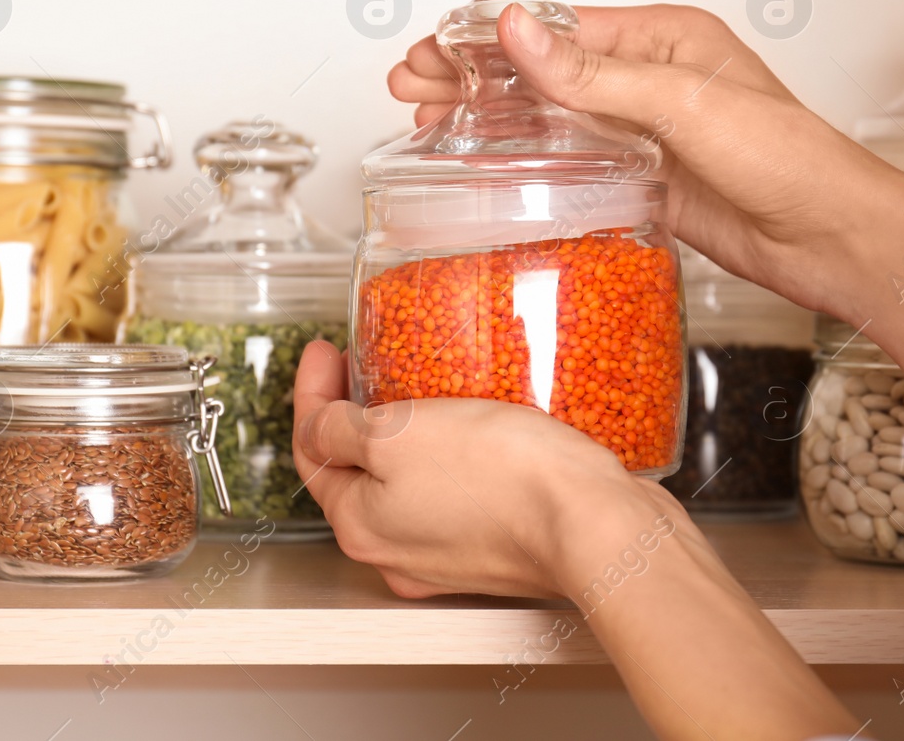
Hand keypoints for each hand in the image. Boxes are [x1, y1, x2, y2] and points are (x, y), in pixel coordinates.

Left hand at [292, 340, 859, 738]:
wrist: (593, 526)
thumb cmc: (504, 480)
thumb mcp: (400, 432)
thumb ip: (343, 429)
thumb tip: (320, 425)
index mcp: (362, 523)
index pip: (311, 451)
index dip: (310, 392)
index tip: (323, 351)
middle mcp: (398, 550)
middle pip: (356, 473)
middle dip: (355, 415)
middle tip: (363, 365)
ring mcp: (451, 554)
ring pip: (411, 484)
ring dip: (409, 437)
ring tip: (423, 388)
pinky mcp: (500, 544)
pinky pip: (462, 492)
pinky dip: (457, 457)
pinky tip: (480, 426)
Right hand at [386, 2, 903, 323]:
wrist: (832, 236)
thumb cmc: (789, 158)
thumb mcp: (685, 104)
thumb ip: (596, 73)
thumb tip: (521, 30)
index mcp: (661, 36)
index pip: (554, 23)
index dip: (485, 35)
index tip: (434, 50)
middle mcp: (647, 76)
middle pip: (540, 64)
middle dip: (470, 70)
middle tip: (410, 85)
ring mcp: (641, 129)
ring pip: (546, 112)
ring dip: (486, 113)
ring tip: (423, 120)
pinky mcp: (641, 177)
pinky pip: (569, 159)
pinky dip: (522, 156)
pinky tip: (484, 164)